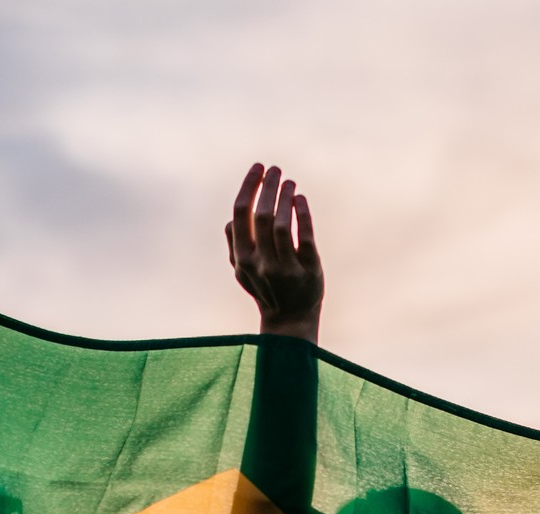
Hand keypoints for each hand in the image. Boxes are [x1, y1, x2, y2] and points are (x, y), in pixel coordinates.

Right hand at [226, 163, 322, 341]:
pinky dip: (301, 213)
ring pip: (281, 224)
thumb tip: (231, 218)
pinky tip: (300, 199)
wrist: (289, 320)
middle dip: (267, 186)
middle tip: (275, 169)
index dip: (249, 186)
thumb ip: (235, 245)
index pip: (241, 213)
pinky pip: (304, 236)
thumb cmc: (265, 289)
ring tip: (289, 182)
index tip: (258, 168)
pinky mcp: (308, 270)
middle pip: (260, 215)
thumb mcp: (243, 271)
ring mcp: (285, 268)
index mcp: (242, 258)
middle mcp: (261, 263)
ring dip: (284, 196)